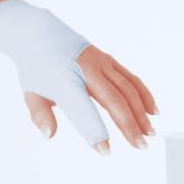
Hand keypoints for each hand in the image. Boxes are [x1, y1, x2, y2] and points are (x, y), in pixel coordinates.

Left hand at [24, 45, 157, 154]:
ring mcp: (100, 63)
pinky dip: (144, 94)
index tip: (105, 151)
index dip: (95, 131)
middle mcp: (86, 71)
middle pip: (114, 101)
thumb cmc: (36, 67)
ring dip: (141, 113)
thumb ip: (40, 115)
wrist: (38, 32)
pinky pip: (131, 78)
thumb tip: (49, 135)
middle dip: (130, 125)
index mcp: (65, 82)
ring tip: (149, 134)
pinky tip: (152, 111)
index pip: (84, 111)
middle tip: (141, 147)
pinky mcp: (109, 59)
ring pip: (128, 89)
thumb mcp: (31, 93)